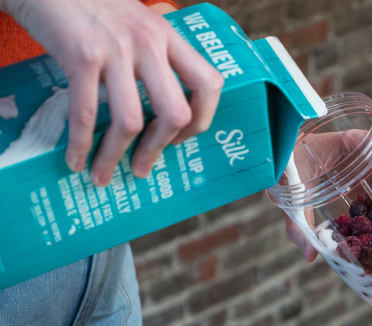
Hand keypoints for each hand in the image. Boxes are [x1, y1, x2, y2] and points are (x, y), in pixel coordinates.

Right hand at [2, 0, 223, 185]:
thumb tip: (157, 111)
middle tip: (142, 168)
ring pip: (131, 121)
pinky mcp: (81, 56)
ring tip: (103, 174)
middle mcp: (149, 43)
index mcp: (168, 36)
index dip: (202, 119)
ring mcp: (116, 50)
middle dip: (158, 149)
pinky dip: (81, 145)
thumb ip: (152, 55)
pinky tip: (75, 160)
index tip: (181, 139)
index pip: (208, 84)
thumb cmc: (90, 6)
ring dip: (115, 156)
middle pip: (175, 113)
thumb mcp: (135, 22)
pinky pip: (87, 113)